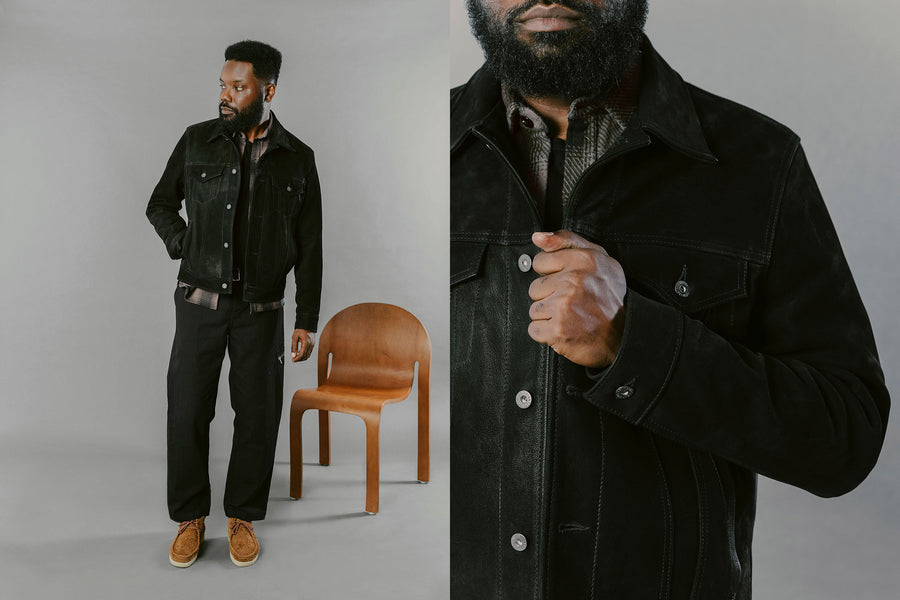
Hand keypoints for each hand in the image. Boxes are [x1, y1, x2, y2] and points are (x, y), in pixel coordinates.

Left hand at [291, 329, 315, 361]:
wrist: (307, 325)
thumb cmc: (301, 330)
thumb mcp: (294, 337)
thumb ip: (294, 347)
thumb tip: (293, 355)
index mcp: (306, 343)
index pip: (302, 354)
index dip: (297, 359)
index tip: (293, 360)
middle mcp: (311, 345)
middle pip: (305, 356)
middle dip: (299, 359)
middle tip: (294, 360)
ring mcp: (312, 345)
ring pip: (308, 355)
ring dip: (302, 358)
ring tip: (296, 357)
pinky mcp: (312, 345)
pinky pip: (309, 352)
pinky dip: (304, 355)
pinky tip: (300, 354)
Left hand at [528, 230, 625, 367]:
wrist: (624, 336)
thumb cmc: (609, 297)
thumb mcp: (597, 259)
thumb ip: (566, 241)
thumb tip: (537, 237)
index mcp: (584, 260)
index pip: (539, 261)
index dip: (551, 274)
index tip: (565, 282)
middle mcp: (574, 281)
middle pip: (535, 287)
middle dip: (549, 296)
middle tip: (571, 303)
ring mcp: (564, 306)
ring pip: (534, 309)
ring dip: (548, 316)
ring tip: (569, 317)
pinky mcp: (558, 330)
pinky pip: (534, 329)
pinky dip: (546, 334)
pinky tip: (565, 330)